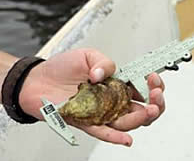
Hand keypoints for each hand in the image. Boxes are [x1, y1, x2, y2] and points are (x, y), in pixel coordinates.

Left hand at [19, 48, 164, 146]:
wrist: (37, 80)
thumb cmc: (61, 67)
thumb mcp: (86, 55)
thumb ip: (102, 62)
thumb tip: (104, 75)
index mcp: (115, 82)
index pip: (141, 87)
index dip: (152, 85)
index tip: (153, 78)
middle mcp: (111, 99)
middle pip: (140, 108)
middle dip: (154, 104)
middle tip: (156, 96)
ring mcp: (101, 112)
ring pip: (127, 122)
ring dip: (140, 119)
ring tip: (147, 110)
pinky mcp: (87, 122)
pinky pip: (104, 132)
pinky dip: (116, 137)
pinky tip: (127, 139)